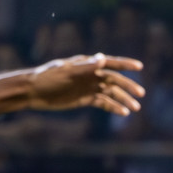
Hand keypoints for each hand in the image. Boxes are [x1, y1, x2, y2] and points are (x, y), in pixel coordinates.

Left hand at [26, 54, 144, 115]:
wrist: (32, 92)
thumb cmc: (47, 78)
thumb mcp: (66, 72)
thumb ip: (85, 67)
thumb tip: (102, 59)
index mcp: (87, 64)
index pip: (110, 63)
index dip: (125, 64)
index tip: (140, 66)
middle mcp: (91, 75)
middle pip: (114, 80)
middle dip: (128, 87)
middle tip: (140, 94)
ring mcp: (88, 87)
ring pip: (111, 93)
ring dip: (123, 99)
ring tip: (135, 108)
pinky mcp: (85, 99)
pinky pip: (103, 103)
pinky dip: (113, 107)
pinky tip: (122, 113)